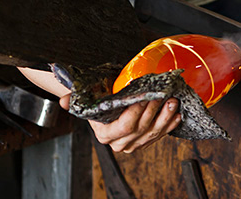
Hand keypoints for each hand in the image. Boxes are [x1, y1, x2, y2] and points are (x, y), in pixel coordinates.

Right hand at [59, 95, 180, 152]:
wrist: (105, 104)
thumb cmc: (97, 97)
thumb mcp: (85, 95)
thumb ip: (73, 98)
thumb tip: (63, 101)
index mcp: (105, 134)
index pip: (125, 126)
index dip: (136, 113)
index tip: (145, 97)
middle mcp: (119, 143)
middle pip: (141, 129)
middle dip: (154, 112)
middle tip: (163, 96)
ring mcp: (134, 144)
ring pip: (153, 133)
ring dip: (165, 118)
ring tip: (173, 103)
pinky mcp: (145, 141)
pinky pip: (160, 135)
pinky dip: (170, 125)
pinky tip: (177, 115)